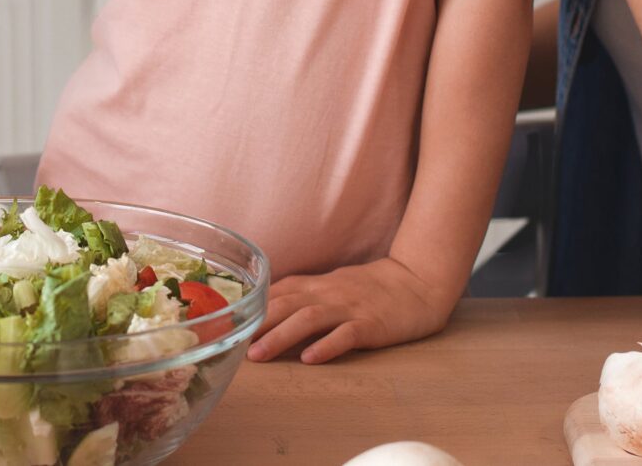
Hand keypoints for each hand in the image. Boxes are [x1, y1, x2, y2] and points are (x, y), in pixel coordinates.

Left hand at [246, 257, 459, 364]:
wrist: (416, 283)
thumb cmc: (370, 288)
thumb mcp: (331, 286)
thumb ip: (301, 295)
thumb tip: (266, 308)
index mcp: (316, 286)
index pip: (276, 293)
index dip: (249, 308)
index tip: (225, 322)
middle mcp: (328, 294)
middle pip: (285, 305)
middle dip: (255, 323)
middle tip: (230, 341)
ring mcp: (349, 308)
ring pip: (309, 319)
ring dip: (280, 336)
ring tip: (258, 355)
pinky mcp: (371, 324)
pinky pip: (346, 334)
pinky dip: (327, 346)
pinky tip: (310, 359)